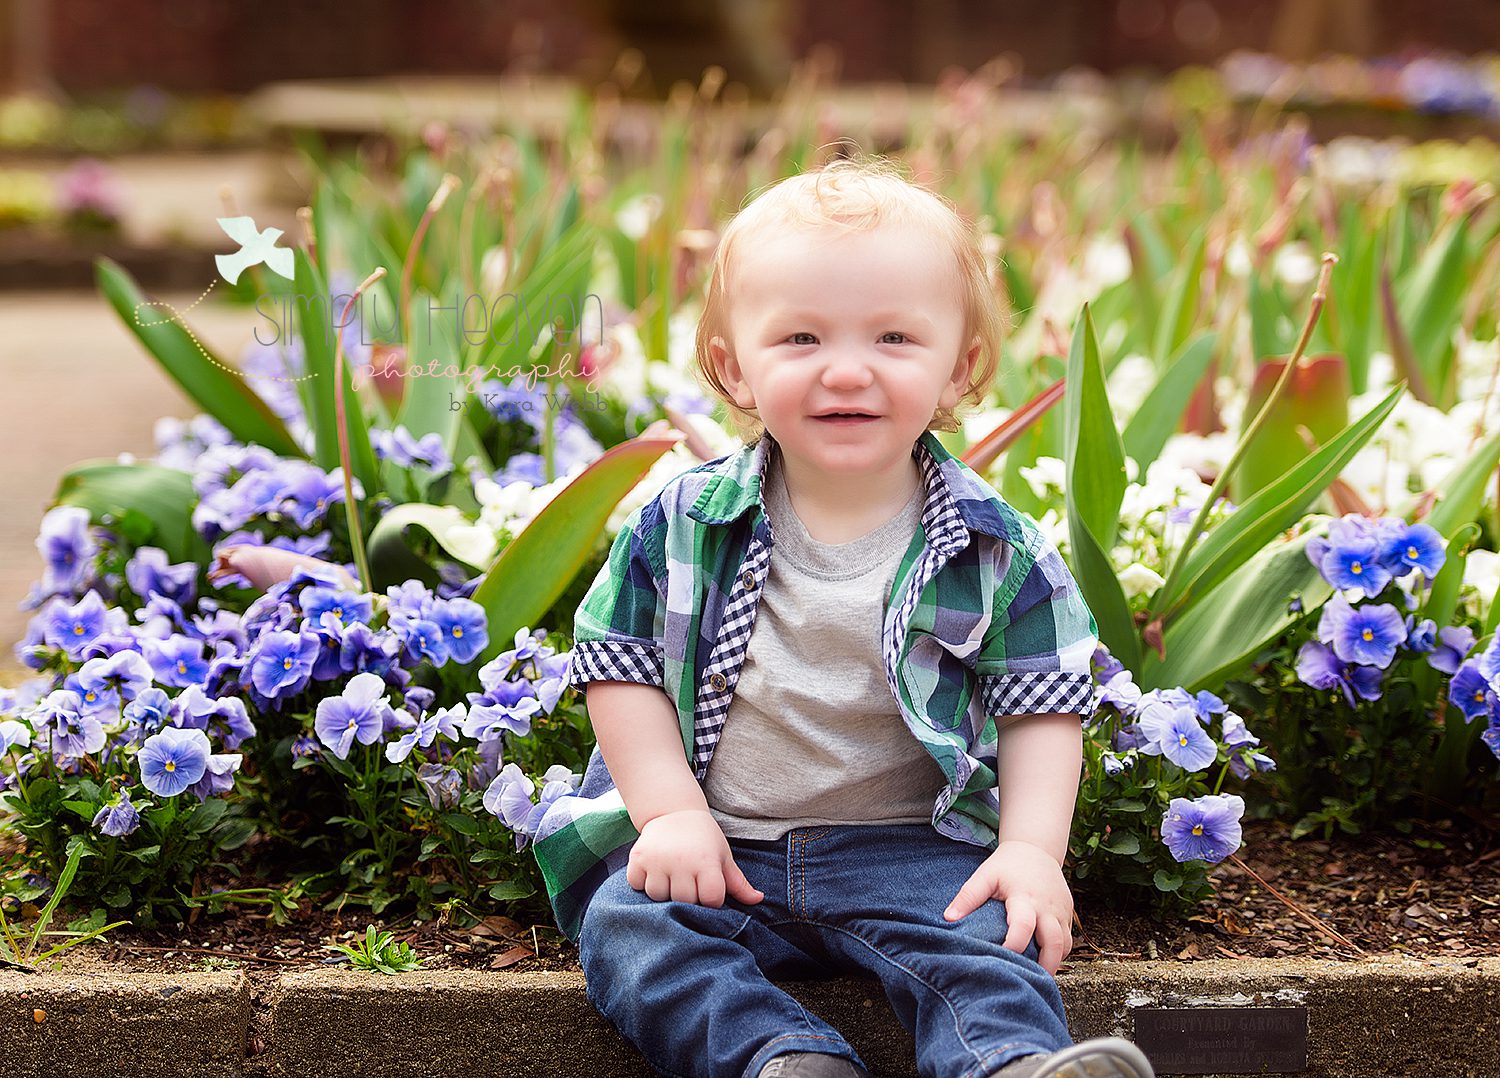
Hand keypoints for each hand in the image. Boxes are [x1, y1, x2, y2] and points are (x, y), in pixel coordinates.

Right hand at [628, 808, 764, 907]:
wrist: (673, 811)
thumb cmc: (703, 838)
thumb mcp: (723, 856)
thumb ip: (738, 882)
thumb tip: (759, 900)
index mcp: (705, 861)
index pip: (710, 899)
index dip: (711, 898)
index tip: (708, 887)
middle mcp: (680, 860)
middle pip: (684, 901)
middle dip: (688, 896)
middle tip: (688, 879)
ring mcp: (656, 860)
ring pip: (658, 896)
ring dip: (664, 891)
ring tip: (671, 874)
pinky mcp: (636, 858)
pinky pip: (637, 885)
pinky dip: (643, 882)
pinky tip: (654, 870)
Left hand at [941, 840, 1073, 974]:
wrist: (1036, 848)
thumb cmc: (1006, 865)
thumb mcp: (985, 875)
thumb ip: (968, 896)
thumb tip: (948, 918)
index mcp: (1024, 897)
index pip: (1023, 925)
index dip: (1014, 945)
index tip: (1002, 959)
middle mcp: (1046, 906)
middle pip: (1054, 942)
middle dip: (1045, 965)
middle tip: (1031, 982)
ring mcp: (1061, 910)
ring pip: (1065, 944)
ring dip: (1054, 962)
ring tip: (1037, 977)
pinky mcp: (1068, 913)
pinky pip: (1069, 939)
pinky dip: (1060, 953)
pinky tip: (1045, 962)